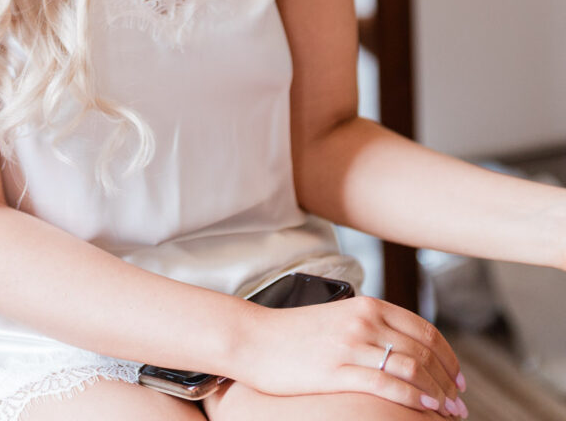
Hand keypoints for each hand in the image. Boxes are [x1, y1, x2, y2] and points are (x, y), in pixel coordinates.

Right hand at [234, 296, 466, 414]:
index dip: (448, 357)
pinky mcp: (338, 369)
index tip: (459, 380)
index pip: (423, 330)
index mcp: (367, 305)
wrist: (254, 338)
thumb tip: (401, 351)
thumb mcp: (338, 321)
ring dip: (438, 392)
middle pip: (423, 350)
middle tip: (461, 405)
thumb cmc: (294, 335)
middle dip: (449, 380)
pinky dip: (413, 397)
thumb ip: (368, 328)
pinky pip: (386, 383)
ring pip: (411, 367)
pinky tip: (426, 410)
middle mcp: (363, 320)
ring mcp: (351, 344)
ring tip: (449, 413)